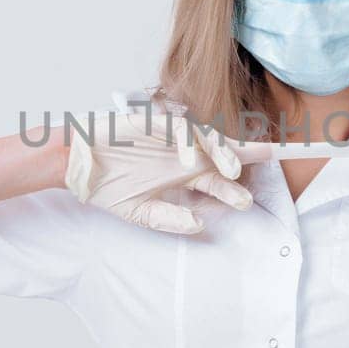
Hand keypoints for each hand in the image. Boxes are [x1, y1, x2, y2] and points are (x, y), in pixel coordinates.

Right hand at [64, 106, 253, 233]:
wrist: (75, 165)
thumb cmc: (107, 185)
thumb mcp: (140, 212)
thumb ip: (168, 219)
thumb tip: (199, 224)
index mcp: (185, 176)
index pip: (221, 181)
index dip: (238, 189)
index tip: (253, 203)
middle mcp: (184, 155)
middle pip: (224, 155)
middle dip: (249, 156)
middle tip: (273, 160)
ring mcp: (171, 139)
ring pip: (208, 139)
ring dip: (222, 152)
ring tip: (231, 171)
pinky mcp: (154, 123)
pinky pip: (179, 128)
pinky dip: (187, 142)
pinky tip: (188, 160)